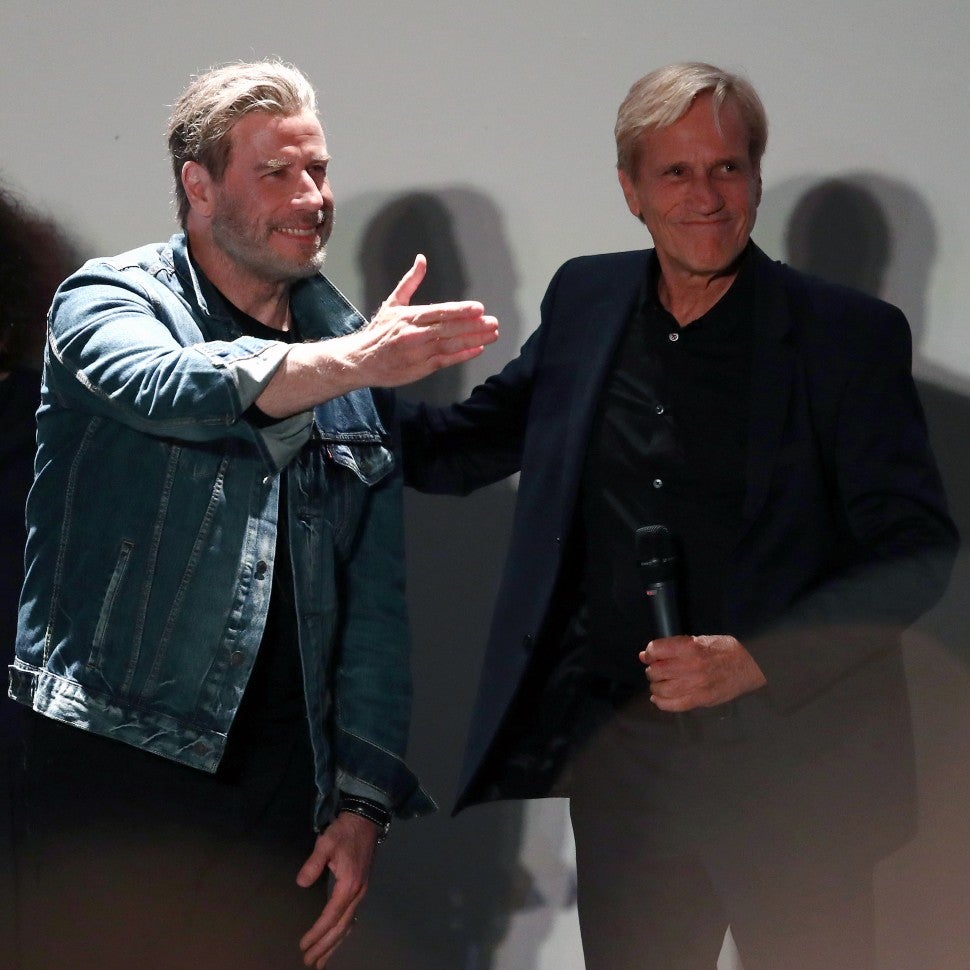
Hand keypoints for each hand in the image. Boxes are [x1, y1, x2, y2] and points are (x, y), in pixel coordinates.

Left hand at [296, 812, 380, 967]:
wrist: (366, 820)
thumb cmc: (344, 831)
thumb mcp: (326, 843)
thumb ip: (313, 863)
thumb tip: (301, 883)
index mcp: (348, 885)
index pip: (330, 916)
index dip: (317, 933)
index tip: (303, 945)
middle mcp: (357, 893)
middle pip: (341, 927)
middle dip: (325, 946)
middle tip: (310, 962)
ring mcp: (361, 892)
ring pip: (348, 925)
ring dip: (334, 944)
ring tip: (322, 960)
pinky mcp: (360, 888)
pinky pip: (351, 917)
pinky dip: (343, 932)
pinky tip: (337, 938)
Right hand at [345, 253, 498, 386]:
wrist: (360, 361)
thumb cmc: (379, 332)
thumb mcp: (392, 303)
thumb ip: (410, 282)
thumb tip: (422, 259)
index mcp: (409, 317)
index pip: (439, 312)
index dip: (460, 311)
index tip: (479, 308)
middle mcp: (414, 334)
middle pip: (448, 329)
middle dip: (473, 326)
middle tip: (493, 322)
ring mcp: (418, 353)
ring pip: (450, 346)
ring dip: (473, 340)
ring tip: (492, 335)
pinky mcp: (420, 369)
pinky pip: (445, 361)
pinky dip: (462, 355)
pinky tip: (478, 349)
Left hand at [639, 634, 766, 711]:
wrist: (749, 666)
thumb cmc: (725, 650)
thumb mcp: (699, 640)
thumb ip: (673, 647)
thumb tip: (646, 654)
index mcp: (690, 647)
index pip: (656, 650)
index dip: (650, 653)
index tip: (650, 655)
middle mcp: (691, 666)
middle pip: (656, 671)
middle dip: (652, 670)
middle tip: (656, 669)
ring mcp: (696, 685)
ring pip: (661, 689)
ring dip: (656, 686)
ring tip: (659, 682)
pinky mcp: (701, 700)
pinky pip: (673, 705)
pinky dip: (661, 702)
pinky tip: (658, 698)